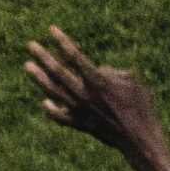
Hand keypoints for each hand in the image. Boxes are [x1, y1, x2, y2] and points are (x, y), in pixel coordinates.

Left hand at [23, 27, 162, 153]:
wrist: (139, 140)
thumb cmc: (141, 108)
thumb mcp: (133, 82)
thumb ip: (113, 72)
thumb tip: (98, 71)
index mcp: (98, 81)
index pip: (75, 57)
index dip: (62, 42)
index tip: (52, 30)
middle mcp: (84, 94)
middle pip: (57, 72)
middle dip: (43, 57)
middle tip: (31, 45)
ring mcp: (80, 110)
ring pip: (53, 92)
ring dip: (39, 78)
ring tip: (28, 66)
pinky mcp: (81, 125)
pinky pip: (60, 117)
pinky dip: (51, 109)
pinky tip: (46, 102)